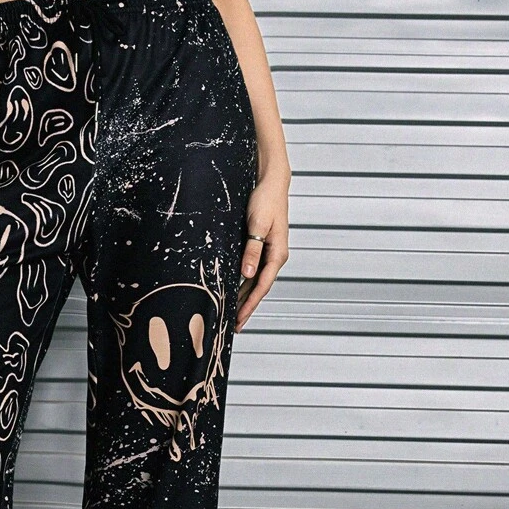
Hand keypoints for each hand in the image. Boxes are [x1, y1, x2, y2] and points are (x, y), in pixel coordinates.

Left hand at [235, 171, 289, 331]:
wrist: (270, 182)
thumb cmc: (265, 200)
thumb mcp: (257, 225)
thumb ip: (252, 250)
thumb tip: (247, 275)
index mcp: (277, 254)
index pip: (262, 286)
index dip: (250, 305)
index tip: (239, 320)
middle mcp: (274, 257)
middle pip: (258, 289)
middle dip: (246, 308)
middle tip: (233, 327)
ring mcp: (268, 253)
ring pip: (254, 282)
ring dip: (244, 298)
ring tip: (231, 315)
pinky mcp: (260, 247)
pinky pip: (251, 272)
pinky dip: (243, 284)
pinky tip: (233, 292)